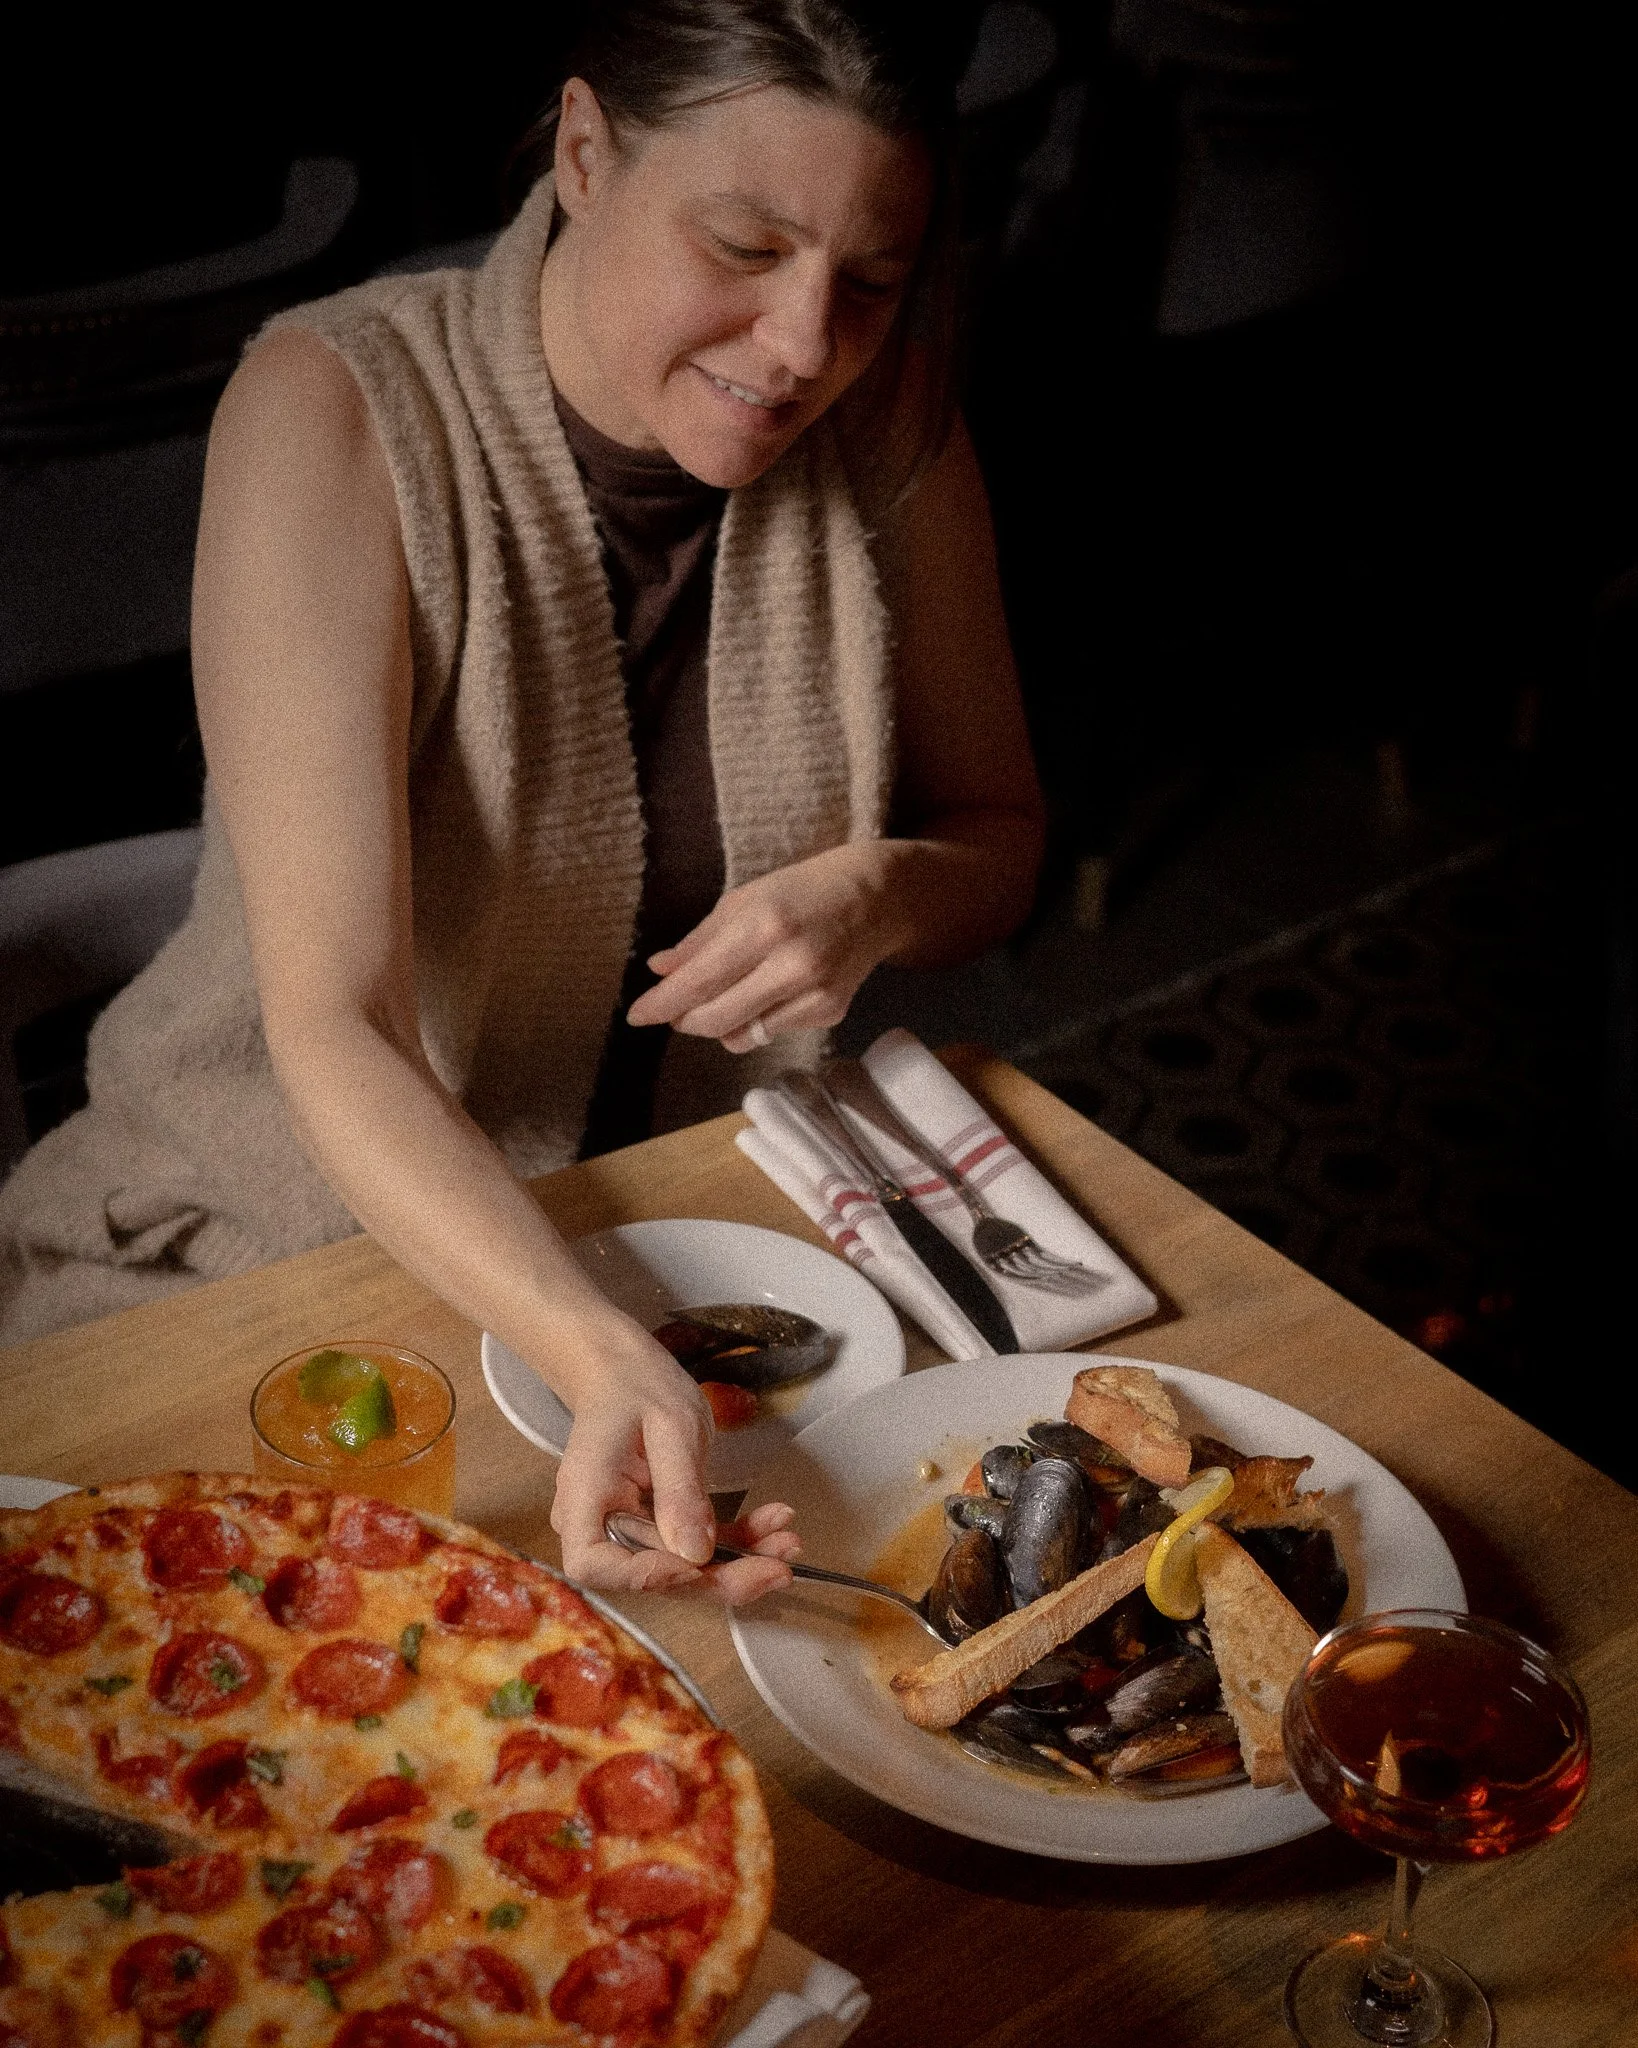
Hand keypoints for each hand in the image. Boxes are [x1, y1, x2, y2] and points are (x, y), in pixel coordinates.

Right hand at [547, 1326, 798, 1603]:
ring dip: (740, 1562)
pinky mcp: (659, 1525)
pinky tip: (774, 1524)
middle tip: (777, 1567)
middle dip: (719, 1578)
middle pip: (654, 1575)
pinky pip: (699, 1545)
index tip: (697, 1563)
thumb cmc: (638, 1386)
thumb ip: (680, 1489)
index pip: (593, 1562)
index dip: (646, 1575)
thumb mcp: (668, 1425)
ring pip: (685, 1568)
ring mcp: (630, 1529)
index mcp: (584, 1496)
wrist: (626, 1372)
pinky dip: (740, 1541)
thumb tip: (695, 1554)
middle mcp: (601, 1523)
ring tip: (788, 1544)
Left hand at [625, 844, 910, 1051]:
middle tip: (673, 1011)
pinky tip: (764, 994)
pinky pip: (772, 1033)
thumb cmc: (802, 891)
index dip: (662, 1004)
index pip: (700, 980)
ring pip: (743, 1036)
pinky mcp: (831, 1012)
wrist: (876, 897)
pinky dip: (755, 1022)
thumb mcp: (745, 900)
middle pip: (717, 1018)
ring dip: (718, 1025)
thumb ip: (700, 940)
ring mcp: (815, 993)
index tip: (637, 1015)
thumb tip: (659, 971)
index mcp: (764, 926)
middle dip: (685, 1020)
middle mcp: (792, 964)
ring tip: (720, 998)